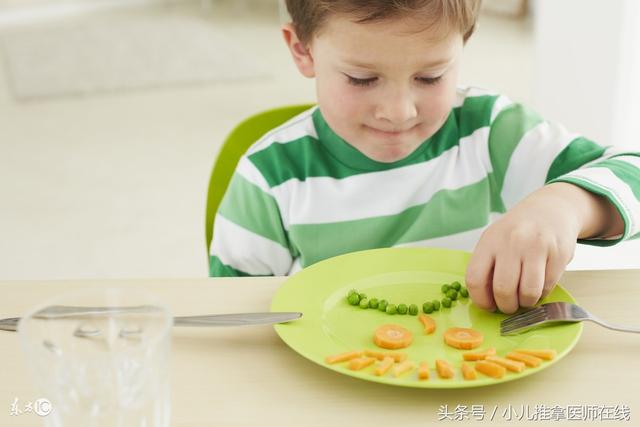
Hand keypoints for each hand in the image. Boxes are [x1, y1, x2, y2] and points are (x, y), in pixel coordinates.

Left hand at [465, 184, 585, 313]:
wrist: (550, 209)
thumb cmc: (517, 231)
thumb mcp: (494, 240)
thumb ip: (486, 266)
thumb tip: (486, 301)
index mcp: (490, 240)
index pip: (475, 279)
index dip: (480, 300)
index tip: (488, 306)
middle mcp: (512, 242)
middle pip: (503, 290)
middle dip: (506, 306)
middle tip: (509, 305)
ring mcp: (537, 247)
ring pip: (528, 293)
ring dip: (526, 303)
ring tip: (525, 297)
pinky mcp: (559, 254)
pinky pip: (548, 288)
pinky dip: (542, 294)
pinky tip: (539, 284)